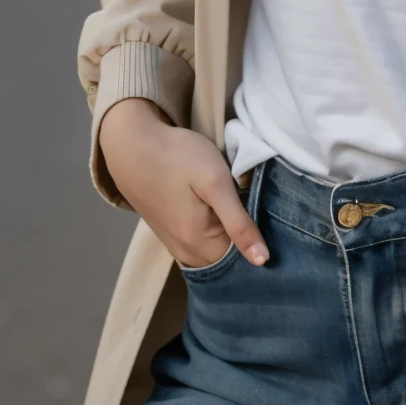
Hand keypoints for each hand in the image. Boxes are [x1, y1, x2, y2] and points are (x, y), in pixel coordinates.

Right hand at [99, 98, 268, 269]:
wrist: (132, 144)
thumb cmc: (178, 158)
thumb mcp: (215, 182)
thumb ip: (239, 223)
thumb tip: (262, 261)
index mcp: (199, 246)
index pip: (243, 260)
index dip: (261, 240)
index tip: (273, 219)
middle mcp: (186, 254)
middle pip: (229, 258)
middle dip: (246, 239)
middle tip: (259, 208)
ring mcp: (176, 245)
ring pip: (216, 250)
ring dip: (231, 234)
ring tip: (244, 205)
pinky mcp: (170, 232)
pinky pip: (202, 242)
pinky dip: (216, 230)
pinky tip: (223, 209)